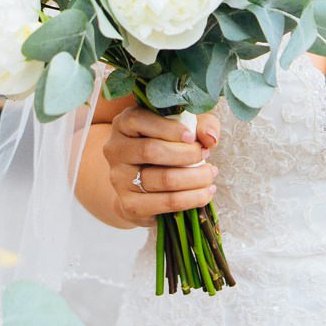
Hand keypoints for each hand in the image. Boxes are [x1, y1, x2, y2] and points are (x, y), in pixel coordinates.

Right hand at [103, 105, 219, 227]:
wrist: (142, 184)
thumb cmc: (167, 147)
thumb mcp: (183, 127)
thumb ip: (200, 125)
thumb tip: (209, 137)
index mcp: (124, 124)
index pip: (139, 120)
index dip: (169, 128)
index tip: (192, 137)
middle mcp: (115, 150)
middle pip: (151, 151)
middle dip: (186, 154)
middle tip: (205, 155)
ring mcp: (119, 179)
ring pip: (162, 179)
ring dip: (194, 178)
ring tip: (210, 174)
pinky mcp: (129, 204)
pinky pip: (165, 202)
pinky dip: (191, 198)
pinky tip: (205, 193)